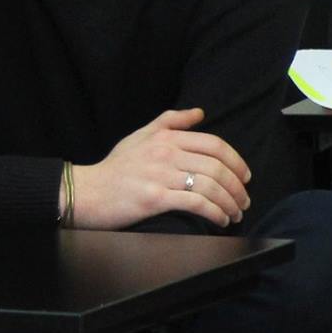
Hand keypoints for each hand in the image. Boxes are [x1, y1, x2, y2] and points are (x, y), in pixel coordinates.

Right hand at [73, 108, 250, 229]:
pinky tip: (220, 220)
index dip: (237, 161)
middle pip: (217, 167)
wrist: (86, 192)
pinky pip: (195, 203)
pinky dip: (214, 212)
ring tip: (236, 214)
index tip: (245, 176)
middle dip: (237, 186)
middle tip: (245, 200)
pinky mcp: (154, 198)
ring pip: (210, 186)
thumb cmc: (115, 166)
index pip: (215, 145)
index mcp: (167, 137)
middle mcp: (166, 153)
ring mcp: (160, 175)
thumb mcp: (141, 135)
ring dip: (230, 202)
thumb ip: (171, 121)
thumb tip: (200, 112)